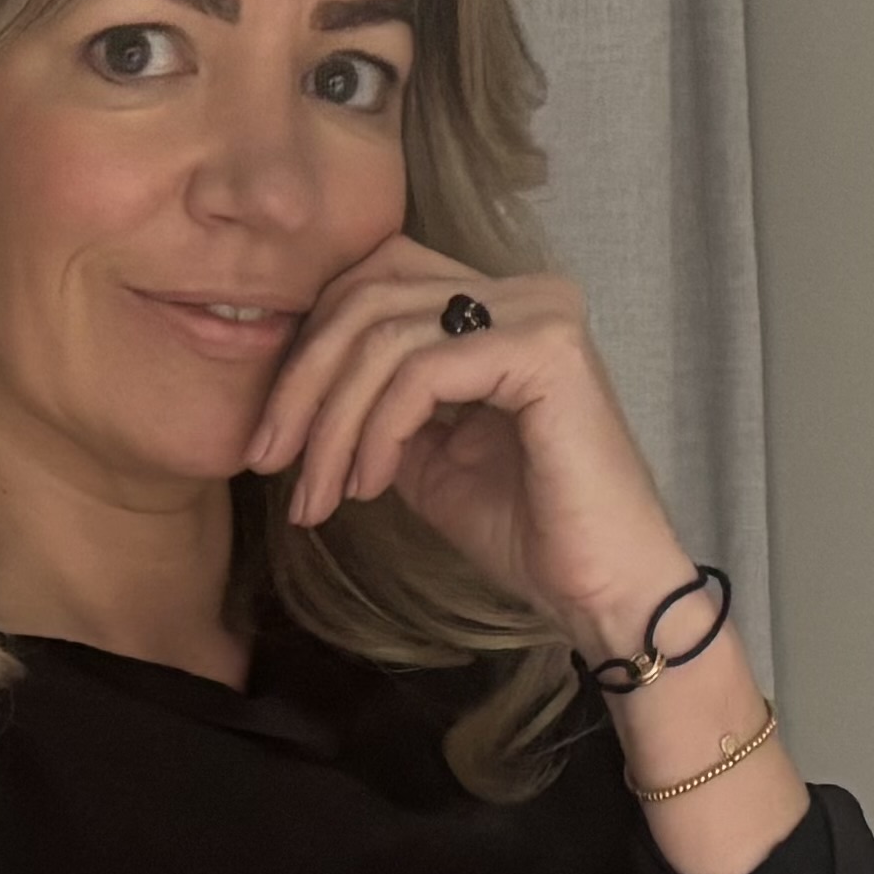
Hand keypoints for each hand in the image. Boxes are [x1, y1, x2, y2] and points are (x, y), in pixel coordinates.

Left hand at [244, 231, 693, 637]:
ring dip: (331, 423)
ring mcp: (539, 312)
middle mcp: (523, 290)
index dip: (310, 346)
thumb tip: (300, 388)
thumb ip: (376, 405)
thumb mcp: (425, 458)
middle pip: (367, 296)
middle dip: (301, 383)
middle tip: (269, 460)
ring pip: (384, 336)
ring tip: (319, 495)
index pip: (374, 280)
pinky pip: (421, 372)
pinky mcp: (546, 350)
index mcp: (497, 304)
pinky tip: (368, 486)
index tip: (275, 436)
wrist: (603, 592)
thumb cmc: (528, 532)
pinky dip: (377, 431)